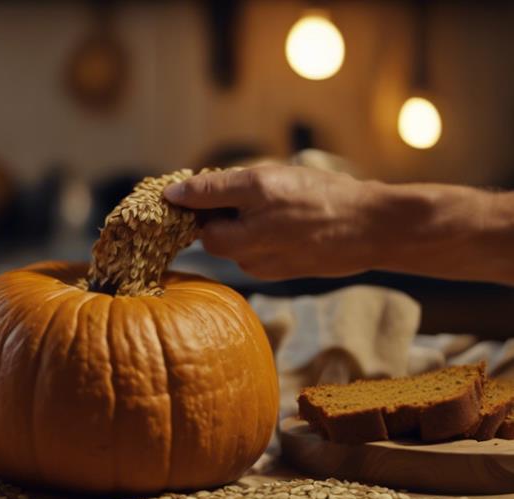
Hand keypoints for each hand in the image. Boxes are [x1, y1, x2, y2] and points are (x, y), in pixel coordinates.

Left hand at [164, 166, 375, 279]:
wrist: (372, 227)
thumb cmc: (318, 199)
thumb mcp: (260, 181)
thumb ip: (212, 190)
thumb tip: (171, 194)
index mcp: (234, 242)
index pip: (196, 224)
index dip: (203, 202)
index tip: (221, 186)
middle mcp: (246, 260)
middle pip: (218, 234)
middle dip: (231, 211)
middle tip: (262, 190)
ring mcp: (267, 268)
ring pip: (242, 240)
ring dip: (252, 220)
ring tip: (286, 203)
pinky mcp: (286, 271)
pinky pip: (264, 248)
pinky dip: (272, 231)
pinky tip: (297, 219)